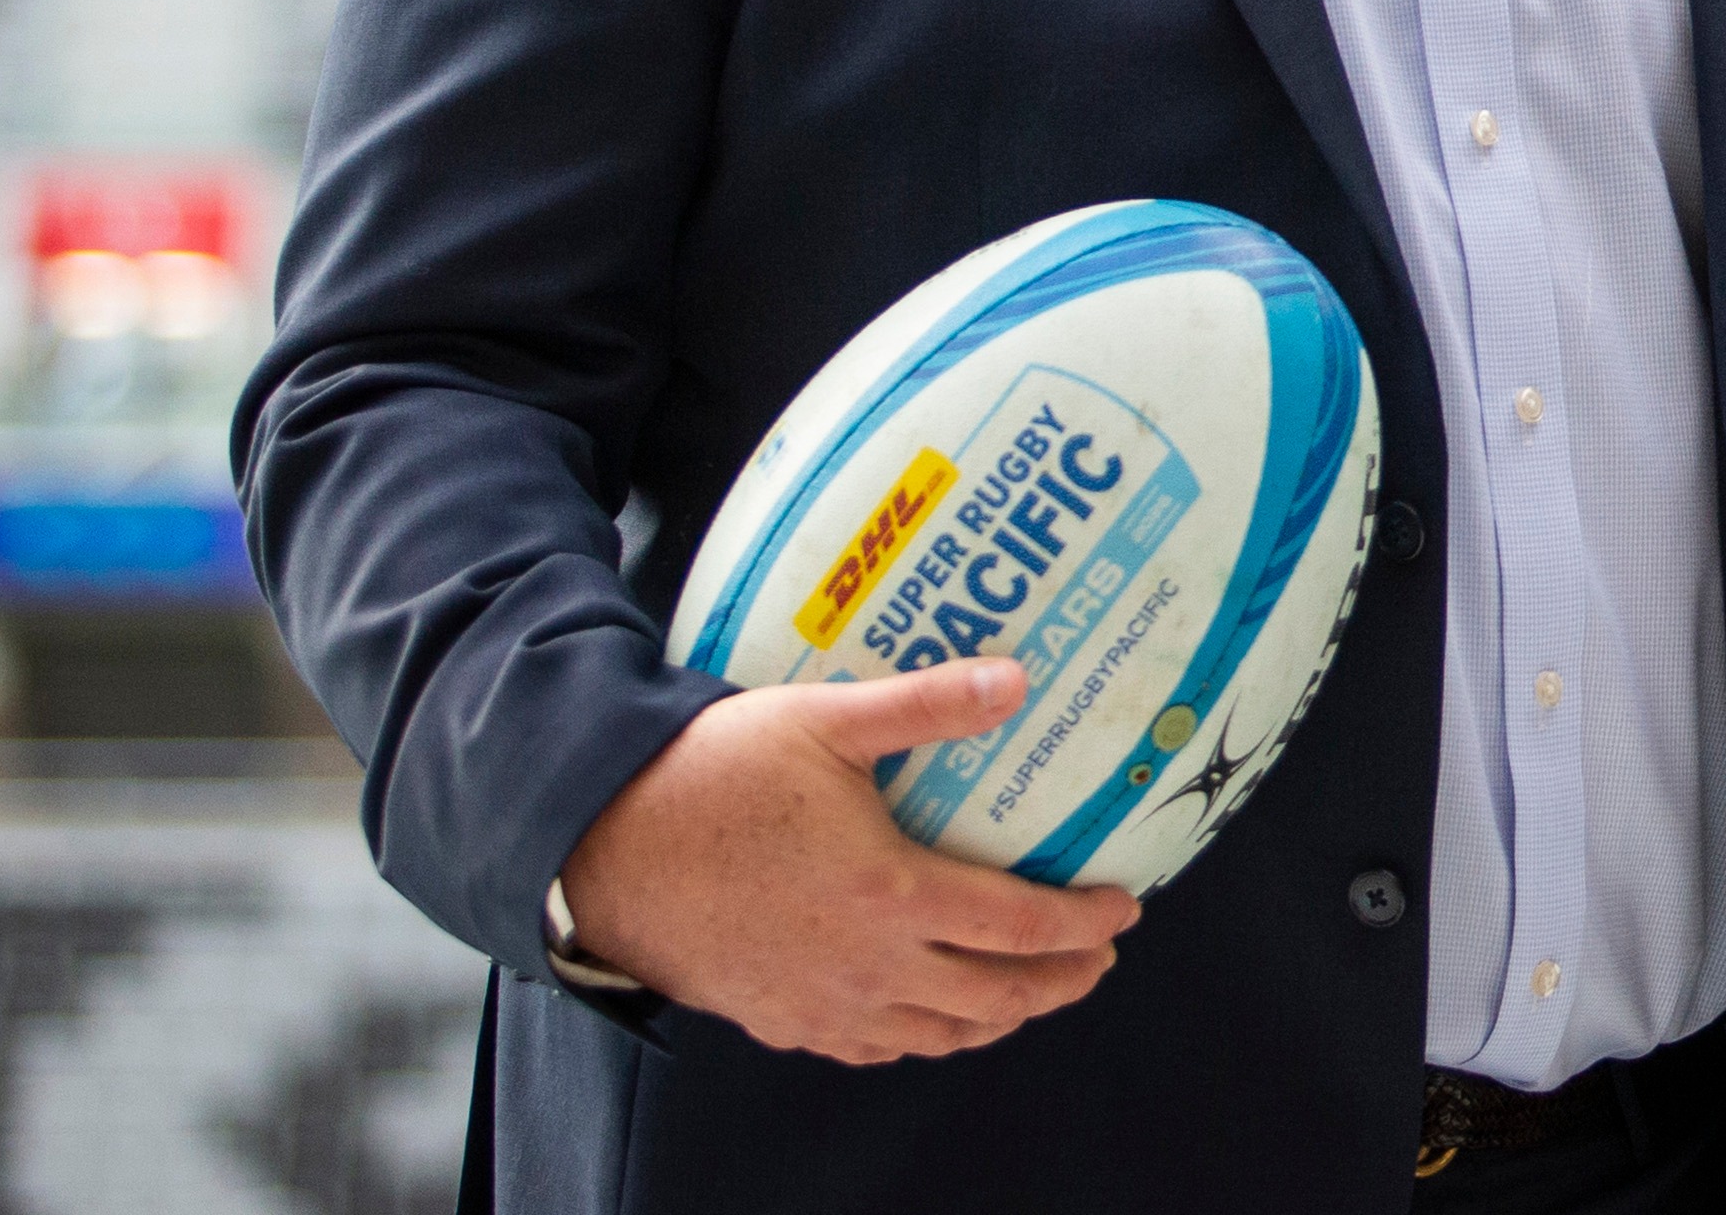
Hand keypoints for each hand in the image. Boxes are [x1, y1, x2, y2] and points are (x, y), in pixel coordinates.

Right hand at [557, 656, 1143, 1060]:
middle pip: (996, 996)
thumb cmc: (711, 773)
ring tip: (1032, 991)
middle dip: (1062, 982)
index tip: (1125, 908)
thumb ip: (927, 704)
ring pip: (939, 1034)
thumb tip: (1018, 679)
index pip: (1022, 927)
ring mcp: (822, 1003)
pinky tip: (934, 1013)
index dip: (1085, 924)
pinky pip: (874, 1046)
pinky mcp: (779, 1019)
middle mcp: (868, 964)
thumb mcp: (825, 720)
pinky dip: (925, 1036)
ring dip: (1000, 1017)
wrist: (599, 845)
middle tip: (1099, 959)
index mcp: (892, 893)